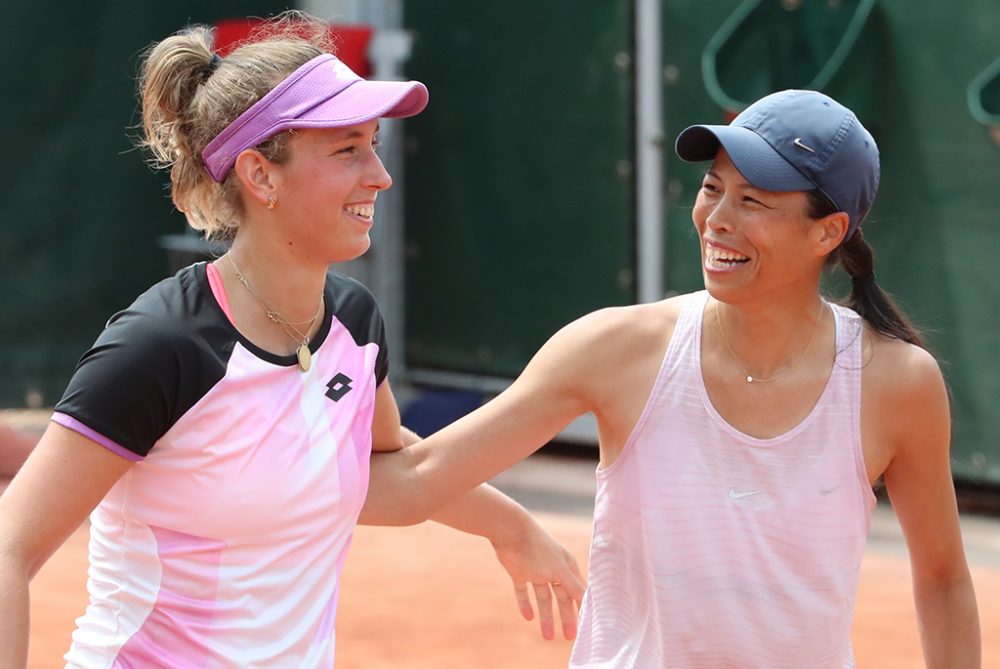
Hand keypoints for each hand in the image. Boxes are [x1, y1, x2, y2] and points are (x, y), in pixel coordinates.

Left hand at [491, 521, 585, 640]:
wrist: (510, 532)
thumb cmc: (539, 549)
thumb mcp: (559, 571)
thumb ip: (574, 587)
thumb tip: (590, 601)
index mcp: (566, 567)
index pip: (578, 591)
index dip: (582, 608)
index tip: (587, 626)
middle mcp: (553, 570)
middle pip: (561, 598)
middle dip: (565, 617)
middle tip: (569, 638)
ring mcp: (536, 572)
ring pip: (543, 598)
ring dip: (546, 617)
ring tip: (547, 637)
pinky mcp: (519, 573)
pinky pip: (523, 592)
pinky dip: (525, 604)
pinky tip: (528, 617)